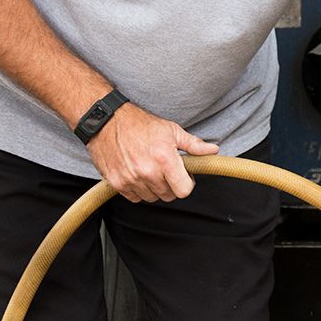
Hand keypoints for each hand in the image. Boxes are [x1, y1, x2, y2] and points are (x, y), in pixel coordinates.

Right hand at [87, 102, 217, 201]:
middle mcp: (148, 172)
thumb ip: (193, 145)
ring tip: (150, 170)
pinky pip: (135, 198)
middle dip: (170, 185)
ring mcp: (131, 179)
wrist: (107, 121)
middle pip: (168, 196)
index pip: (184, 190)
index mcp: (165, 159)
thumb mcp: (171, 130)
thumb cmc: (139, 124)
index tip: (182, 176)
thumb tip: (213, 150)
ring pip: (152, 198)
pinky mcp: (117, 183)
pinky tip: (137, 174)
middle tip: (165, 170)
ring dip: (154, 188)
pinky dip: (138, 190)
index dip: (186, 184)